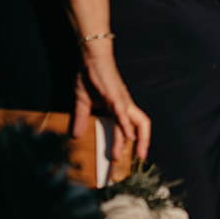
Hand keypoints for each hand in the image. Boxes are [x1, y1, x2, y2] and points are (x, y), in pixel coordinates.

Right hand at [72, 40, 150, 161]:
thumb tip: (76, 135)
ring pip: (135, 122)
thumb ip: (82, 119)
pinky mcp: (115, 96)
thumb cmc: (90, 78)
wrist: (90, 59)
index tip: (132, 156)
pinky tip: (129, 137)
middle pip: (141, 125)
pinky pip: (123, 113)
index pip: (130, 126)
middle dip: (144, 142)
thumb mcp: (83, 103)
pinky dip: (126, 126)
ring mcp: (121, 101)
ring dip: (137, 139)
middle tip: (141, 159)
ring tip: (137, 154)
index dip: (134, 140)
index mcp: (118, 108)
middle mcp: (124, 106)